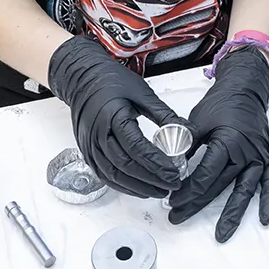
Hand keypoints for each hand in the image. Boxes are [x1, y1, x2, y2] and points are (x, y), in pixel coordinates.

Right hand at [47, 35, 190, 198]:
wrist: (82, 78)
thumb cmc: (111, 81)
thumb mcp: (142, 92)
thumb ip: (163, 114)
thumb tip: (186, 132)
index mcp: (112, 116)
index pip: (136, 147)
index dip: (156, 163)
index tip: (174, 172)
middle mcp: (98, 134)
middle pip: (125, 165)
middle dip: (150, 179)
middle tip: (171, 185)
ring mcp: (90, 145)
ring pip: (113, 175)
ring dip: (137, 187)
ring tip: (158, 191)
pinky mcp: (87, 152)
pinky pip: (104, 175)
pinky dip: (122, 184)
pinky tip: (138, 187)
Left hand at [168, 47, 268, 242]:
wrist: (244, 88)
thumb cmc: (221, 102)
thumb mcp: (197, 121)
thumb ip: (185, 145)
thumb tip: (168, 166)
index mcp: (227, 141)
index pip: (204, 175)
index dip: (186, 190)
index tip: (171, 199)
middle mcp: (245, 152)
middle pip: (220, 186)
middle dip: (197, 204)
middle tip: (178, 216)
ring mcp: (258, 157)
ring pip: (245, 191)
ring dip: (233, 214)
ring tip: (222, 233)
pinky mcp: (266, 158)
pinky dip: (268, 201)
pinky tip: (264, 218)